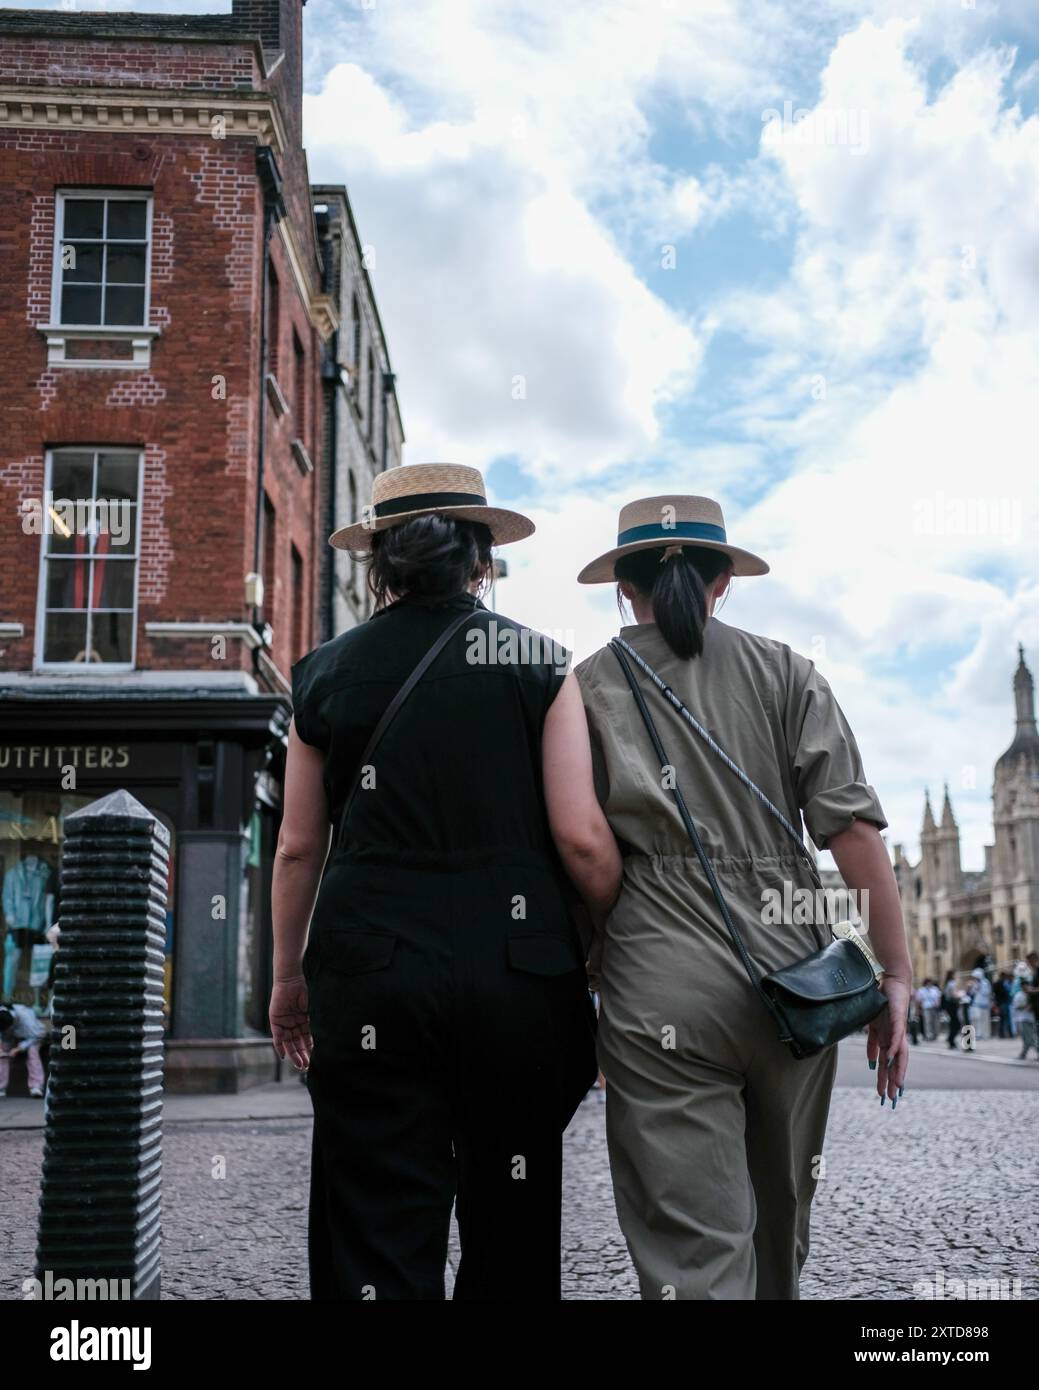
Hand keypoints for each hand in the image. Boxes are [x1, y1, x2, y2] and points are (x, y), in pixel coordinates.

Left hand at [269, 975, 311, 1071]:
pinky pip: (277, 1037)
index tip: (315, 1059)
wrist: (292, 979)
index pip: (307, 1039)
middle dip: (302, 1055)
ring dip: (294, 1054)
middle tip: (306, 1067)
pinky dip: (280, 1047)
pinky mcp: (275, 1020)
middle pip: (298, 1043)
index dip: (310, 1049)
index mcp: (305, 1020)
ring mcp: (285, 1022)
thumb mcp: (314, 1010)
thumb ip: (317, 1023)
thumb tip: (328, 1038)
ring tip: (300, 1065)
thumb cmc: (306, 990)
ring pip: (289, 1043)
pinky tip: (285, 1057)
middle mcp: (294, 1023)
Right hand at [867, 975, 910, 1103]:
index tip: (885, 1094)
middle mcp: (896, 1038)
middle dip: (892, 1081)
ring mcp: (898, 1029)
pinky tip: (890, 1057)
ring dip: (897, 1070)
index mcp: (888, 1041)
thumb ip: (874, 1045)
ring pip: (899, 1054)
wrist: (893, 982)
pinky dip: (893, 1047)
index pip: (889, 1064)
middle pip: (895, 1064)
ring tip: (895, 1084)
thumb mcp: (874, 1027)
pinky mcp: (897, 1018)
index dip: (887, 1079)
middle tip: (891, 1099)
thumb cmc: (884, 1003)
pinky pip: (896, 1036)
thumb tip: (873, 1063)